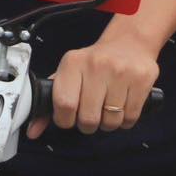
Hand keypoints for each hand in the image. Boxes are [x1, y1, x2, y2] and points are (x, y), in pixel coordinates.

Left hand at [28, 17, 162, 139]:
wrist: (129, 42)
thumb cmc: (94, 63)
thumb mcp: (68, 75)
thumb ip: (49, 103)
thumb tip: (33, 132)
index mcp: (73, 62)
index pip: (64, 105)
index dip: (65, 120)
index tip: (69, 117)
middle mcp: (97, 65)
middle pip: (88, 119)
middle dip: (88, 123)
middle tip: (90, 112)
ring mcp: (121, 72)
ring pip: (111, 122)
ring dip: (108, 123)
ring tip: (107, 107)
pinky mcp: (142, 80)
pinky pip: (130, 119)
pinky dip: (124, 120)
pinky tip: (122, 105)